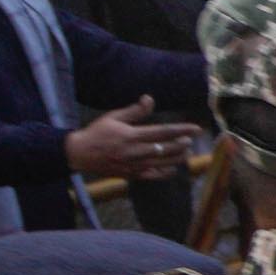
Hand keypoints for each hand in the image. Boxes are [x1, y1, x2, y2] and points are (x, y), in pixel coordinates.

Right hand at [64, 100, 191, 180]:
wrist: (79, 154)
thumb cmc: (96, 133)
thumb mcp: (113, 117)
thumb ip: (134, 111)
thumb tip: (150, 98)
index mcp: (131, 136)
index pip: (163, 132)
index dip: (182, 130)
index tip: (196, 128)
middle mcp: (135, 152)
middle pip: (166, 149)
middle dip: (181, 144)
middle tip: (190, 140)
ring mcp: (134, 166)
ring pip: (162, 164)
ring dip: (177, 158)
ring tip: (187, 152)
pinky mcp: (131, 175)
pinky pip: (152, 176)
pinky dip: (165, 173)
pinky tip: (173, 168)